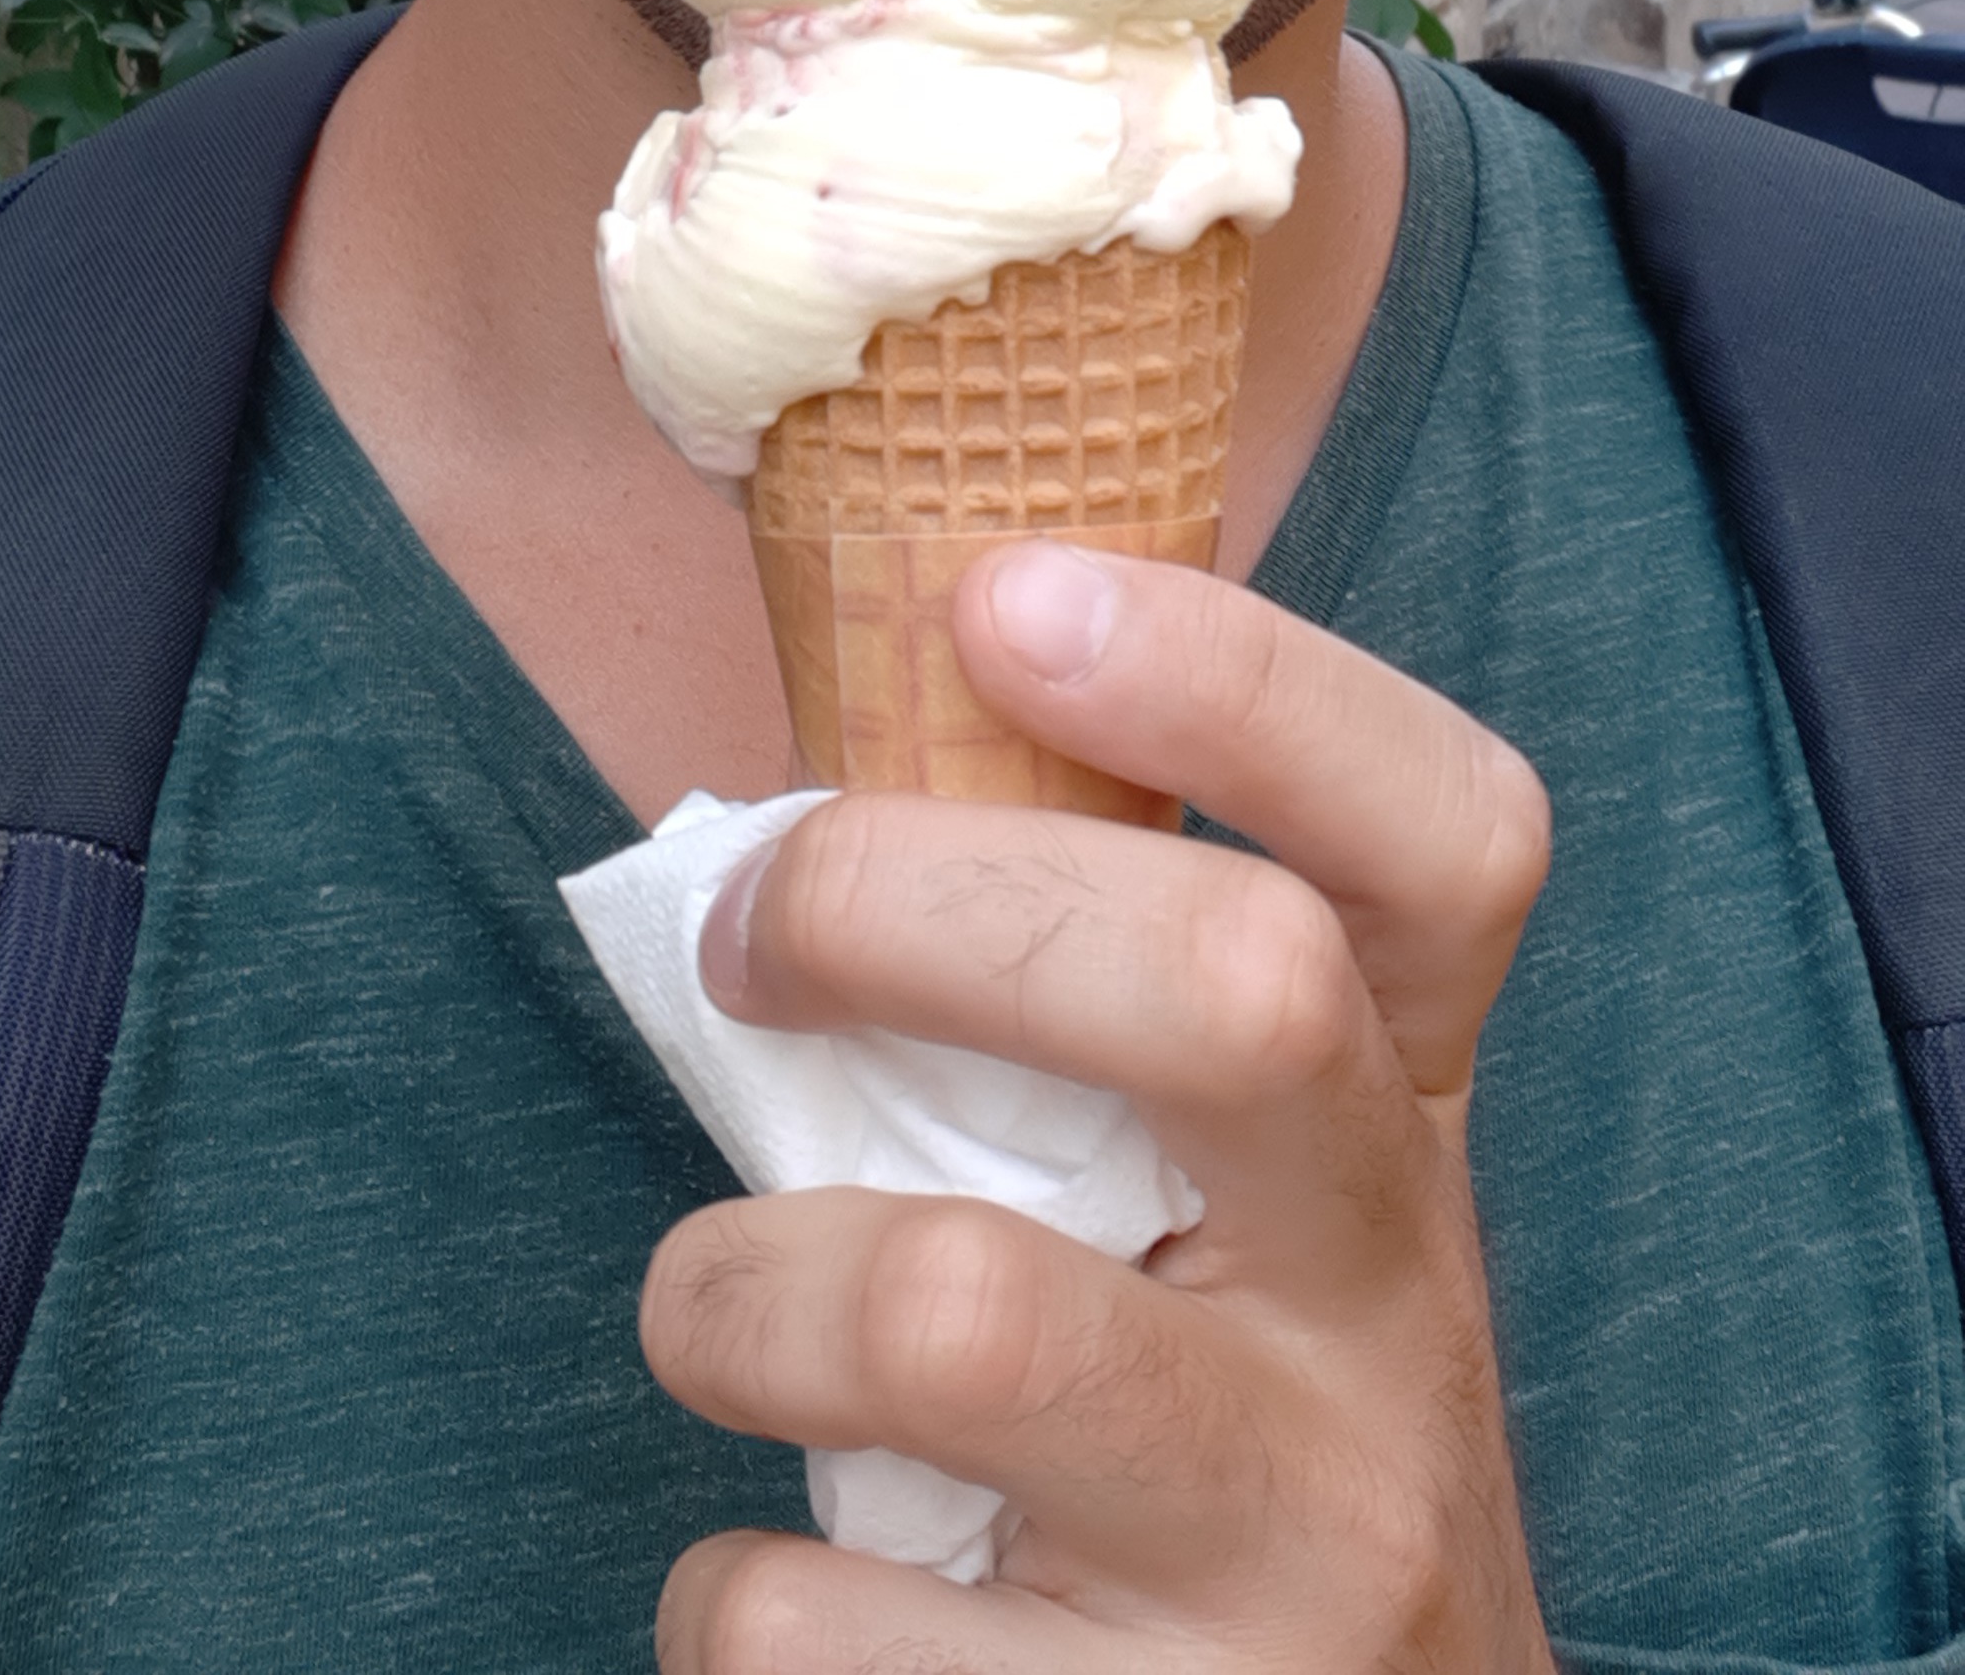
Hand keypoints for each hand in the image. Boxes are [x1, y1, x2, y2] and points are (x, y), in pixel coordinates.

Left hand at [643, 540, 1555, 1672]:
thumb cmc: (1197, 1425)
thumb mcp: (1209, 1206)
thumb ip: (1073, 1026)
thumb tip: (792, 833)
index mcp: (1397, 1124)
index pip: (1443, 836)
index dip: (1245, 681)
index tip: (1003, 596)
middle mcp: (1398, 1314)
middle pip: (1228, 989)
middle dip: (905, 898)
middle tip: (743, 932)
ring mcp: (1301, 1547)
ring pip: (945, 1309)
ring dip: (732, 1288)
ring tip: (725, 1312)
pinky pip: (807, 1616)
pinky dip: (732, 1590)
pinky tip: (816, 1593)